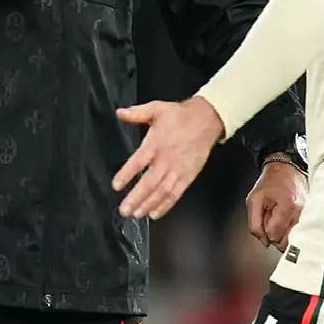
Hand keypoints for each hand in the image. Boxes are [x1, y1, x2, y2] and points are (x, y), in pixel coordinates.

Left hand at [111, 97, 224, 219]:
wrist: (206, 119)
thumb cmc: (180, 115)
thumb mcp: (156, 108)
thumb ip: (136, 113)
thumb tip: (120, 113)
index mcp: (156, 143)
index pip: (139, 161)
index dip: (127, 174)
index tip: (116, 185)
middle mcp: (167, 159)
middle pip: (150, 182)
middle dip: (136, 197)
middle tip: (124, 210)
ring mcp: (178, 169)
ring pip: (163, 191)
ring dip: (149, 204)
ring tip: (137, 214)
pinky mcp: (188, 176)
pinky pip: (176, 193)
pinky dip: (166, 205)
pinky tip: (155, 213)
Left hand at [246, 162, 306, 250]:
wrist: (285, 169)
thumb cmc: (270, 182)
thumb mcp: (253, 200)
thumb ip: (254, 224)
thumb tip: (264, 241)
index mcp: (287, 207)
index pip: (274, 236)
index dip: (265, 230)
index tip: (265, 217)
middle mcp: (300, 213)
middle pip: (285, 242)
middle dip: (275, 234)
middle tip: (271, 219)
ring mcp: (307, 216)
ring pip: (293, 240)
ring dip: (283, 232)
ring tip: (279, 217)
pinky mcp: (309, 217)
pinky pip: (299, 233)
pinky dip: (291, 229)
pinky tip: (287, 218)